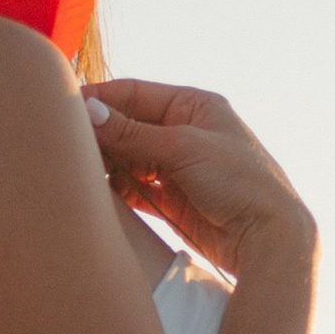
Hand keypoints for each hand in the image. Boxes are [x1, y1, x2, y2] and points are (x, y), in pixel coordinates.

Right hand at [85, 77, 316, 287]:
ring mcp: (176, 167)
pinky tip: (97, 192)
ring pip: (125, 158)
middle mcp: (184, 132)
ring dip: (104, 164)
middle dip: (99, 135)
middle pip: (126, 126)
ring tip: (79, 170)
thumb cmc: (240, 182)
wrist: (269, 239)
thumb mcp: (184, 148)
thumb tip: (87, 111)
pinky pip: (132, 188)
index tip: (65, 109)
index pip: (134, 93)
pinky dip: (115, 190)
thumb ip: (132, 133)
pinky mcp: (171, 200)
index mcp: (194, 106)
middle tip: (67, 146)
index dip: (99, 100)